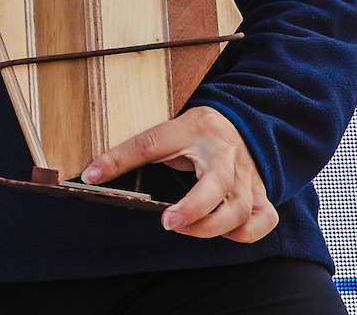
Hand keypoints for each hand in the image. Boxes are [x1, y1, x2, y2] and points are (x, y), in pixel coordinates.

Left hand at [81, 105, 277, 241]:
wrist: (242, 123)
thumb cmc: (197, 132)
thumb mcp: (167, 131)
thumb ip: (135, 151)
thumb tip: (92, 175)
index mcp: (193, 128)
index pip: (152, 142)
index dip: (120, 159)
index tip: (93, 175)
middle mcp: (224, 152)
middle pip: (218, 183)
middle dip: (194, 209)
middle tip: (168, 222)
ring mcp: (247, 174)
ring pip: (242, 207)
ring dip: (213, 226)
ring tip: (186, 228)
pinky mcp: (261, 193)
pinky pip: (264, 219)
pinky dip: (246, 233)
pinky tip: (226, 234)